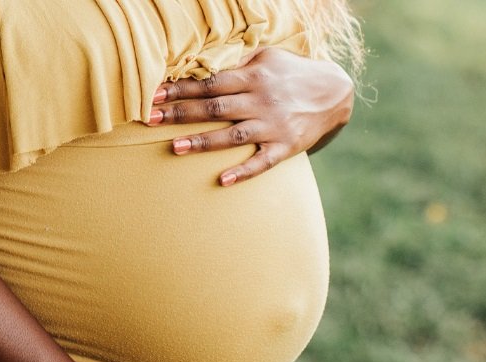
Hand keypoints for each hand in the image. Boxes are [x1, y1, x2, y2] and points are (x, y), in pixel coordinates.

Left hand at [146, 47, 354, 185]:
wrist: (335, 93)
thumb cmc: (291, 73)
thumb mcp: (267, 58)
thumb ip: (236, 63)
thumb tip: (200, 66)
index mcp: (253, 77)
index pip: (210, 83)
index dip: (181, 88)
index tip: (154, 94)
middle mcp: (261, 100)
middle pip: (215, 108)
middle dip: (181, 113)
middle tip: (151, 119)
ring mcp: (274, 125)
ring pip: (233, 135)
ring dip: (203, 142)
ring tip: (174, 147)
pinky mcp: (286, 146)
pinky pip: (263, 161)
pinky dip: (244, 171)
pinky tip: (223, 180)